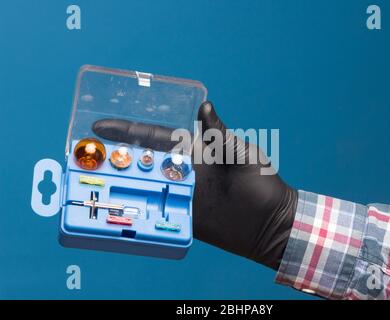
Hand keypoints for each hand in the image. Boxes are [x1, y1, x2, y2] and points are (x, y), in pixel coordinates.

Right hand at [93, 101, 297, 268]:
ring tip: (94, 180)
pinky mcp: (183, 216)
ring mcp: (182, 193)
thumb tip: (204, 107)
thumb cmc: (261, 183)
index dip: (128, 131)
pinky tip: (121, 207)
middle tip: (86, 156)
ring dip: (123, 182)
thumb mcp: (241, 154)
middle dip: (116, 157)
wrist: (271, 223)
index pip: (155, 137)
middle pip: (143, 161)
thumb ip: (219, 133)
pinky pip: (157, 210)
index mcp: (194, 150)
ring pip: (146, 185)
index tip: (99, 126)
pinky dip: (139, 208)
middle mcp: (183, 170)